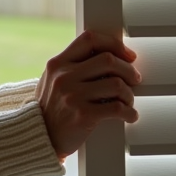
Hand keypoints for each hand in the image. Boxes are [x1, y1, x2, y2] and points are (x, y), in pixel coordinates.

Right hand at [36, 30, 140, 158]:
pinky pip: (117, 108)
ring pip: (116, 84)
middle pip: (108, 60)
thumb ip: (73, 65)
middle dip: (128, 70)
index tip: (127, 55)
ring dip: (129, 94)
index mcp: (57, 64)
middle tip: (134, 79)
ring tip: (128, 101)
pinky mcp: (83, 115)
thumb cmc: (51, 108)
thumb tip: (110, 56)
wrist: (40, 137)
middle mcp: (64, 76)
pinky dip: (130, 112)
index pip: (89, 39)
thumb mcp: (52, 80)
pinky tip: (129, 115)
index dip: (113, 44)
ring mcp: (72, 95)